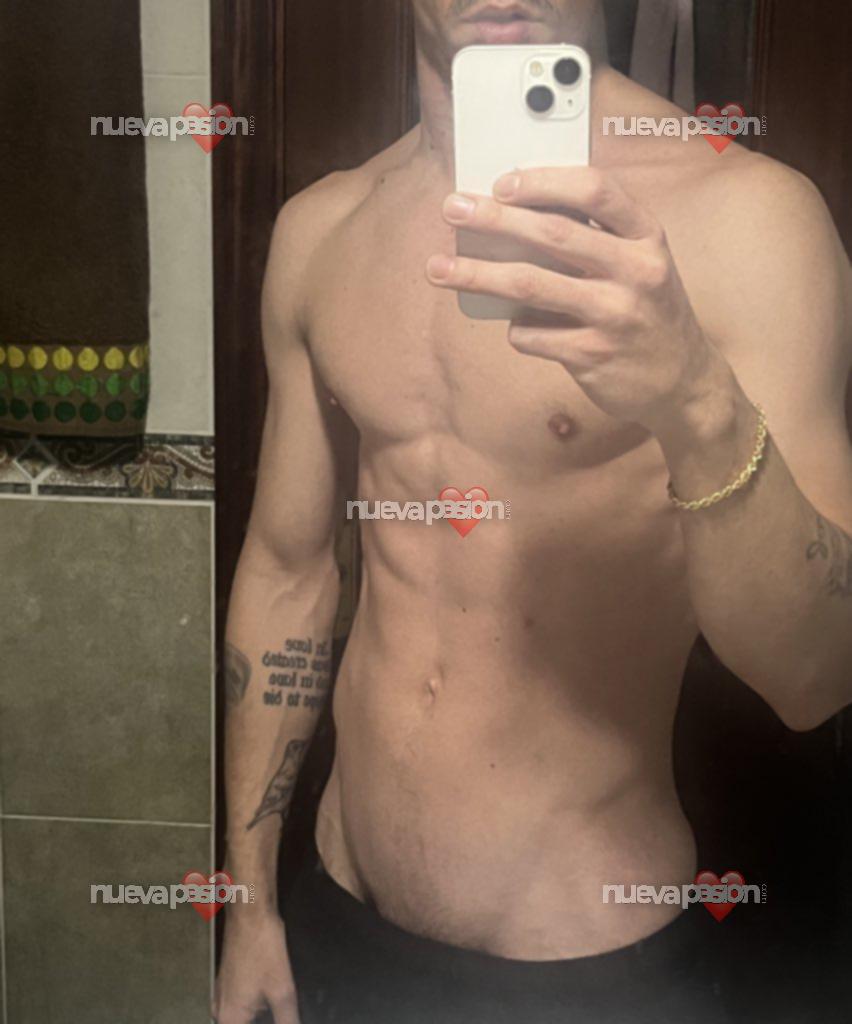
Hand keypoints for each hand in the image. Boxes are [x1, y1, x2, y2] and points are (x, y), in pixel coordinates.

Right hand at [213, 910, 299, 1023]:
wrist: (250, 913)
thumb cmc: (262, 948)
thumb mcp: (281, 989)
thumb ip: (287, 1019)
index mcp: (229, 1018)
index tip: (280, 1017)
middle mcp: (220, 1010)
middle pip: (244, 1023)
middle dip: (265, 1018)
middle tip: (283, 1010)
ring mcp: (223, 994)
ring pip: (244, 1015)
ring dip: (262, 1013)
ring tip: (280, 1003)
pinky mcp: (229, 981)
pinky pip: (243, 1001)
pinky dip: (258, 1001)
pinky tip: (273, 991)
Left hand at [426, 166, 733, 435]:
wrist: (683, 383)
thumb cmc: (649, 313)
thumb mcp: (641, 265)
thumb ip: (596, 240)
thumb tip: (517, 218)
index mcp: (647, 237)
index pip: (595, 190)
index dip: (544, 181)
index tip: (502, 182)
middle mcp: (635, 271)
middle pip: (552, 233)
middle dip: (494, 218)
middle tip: (452, 210)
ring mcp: (614, 315)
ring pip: (530, 285)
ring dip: (477, 274)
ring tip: (438, 269)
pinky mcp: (593, 355)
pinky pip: (533, 336)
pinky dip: (515, 330)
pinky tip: (518, 328)